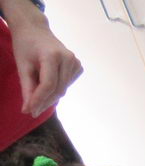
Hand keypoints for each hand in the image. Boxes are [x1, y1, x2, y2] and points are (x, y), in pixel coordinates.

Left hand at [5, 1, 83, 116]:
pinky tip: (49, 84)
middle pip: (58, 89)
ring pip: (63, 89)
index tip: (30, 111)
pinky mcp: (78, 67)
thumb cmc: (25, 46)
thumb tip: (28, 110)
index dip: (40, 100)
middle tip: (32, 110)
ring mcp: (76, 63)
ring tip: (38, 95)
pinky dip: (57, 89)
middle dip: (45, 102)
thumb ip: (27, 88)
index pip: (48, 84)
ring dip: (50, 97)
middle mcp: (68, 59)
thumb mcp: (22, 65)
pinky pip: (67, 85)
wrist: (35, 30)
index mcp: (52, 55)